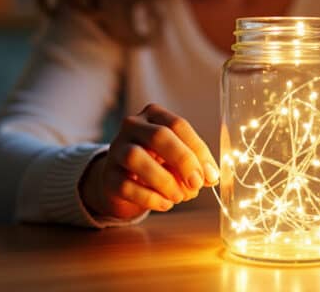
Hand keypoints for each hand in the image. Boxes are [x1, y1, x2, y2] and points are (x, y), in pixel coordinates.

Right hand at [81, 103, 219, 218]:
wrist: (124, 182)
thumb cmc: (158, 163)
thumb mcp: (177, 158)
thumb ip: (196, 163)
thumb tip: (212, 177)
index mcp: (154, 115)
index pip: (178, 125)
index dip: (198, 150)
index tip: (210, 175)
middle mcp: (132, 126)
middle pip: (159, 135)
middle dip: (183, 161)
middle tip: (196, 184)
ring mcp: (116, 149)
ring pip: (136, 158)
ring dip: (164, 181)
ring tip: (179, 197)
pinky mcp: (107, 175)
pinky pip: (126, 185)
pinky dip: (150, 198)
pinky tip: (165, 204)